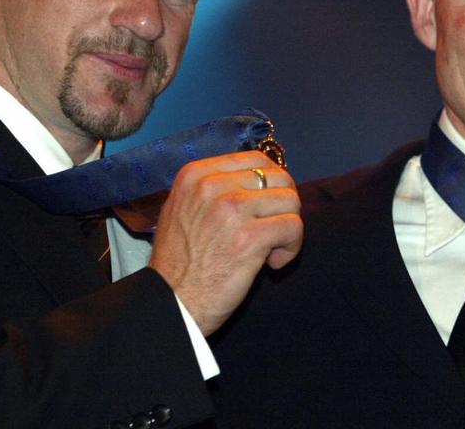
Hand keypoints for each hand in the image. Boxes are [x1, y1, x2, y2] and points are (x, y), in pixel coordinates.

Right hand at [148, 151, 302, 335]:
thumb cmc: (180, 263)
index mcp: (196, 174)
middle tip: (271, 231)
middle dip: (283, 207)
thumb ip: (216, 189)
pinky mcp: (248, 238)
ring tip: (269, 250)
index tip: (265, 209)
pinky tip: (272, 263)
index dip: (271, 185)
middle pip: (279, 178)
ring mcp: (230, 210)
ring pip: (290, 201)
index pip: (257, 160)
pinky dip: (291, 248)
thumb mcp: (184, 209)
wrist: (170, 303)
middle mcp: (212, 186)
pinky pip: (293, 227)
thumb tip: (262, 178)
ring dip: (288, 229)